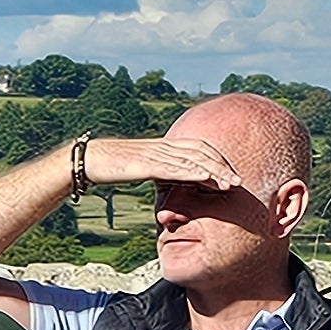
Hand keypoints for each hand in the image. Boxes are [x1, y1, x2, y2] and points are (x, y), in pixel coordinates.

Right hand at [85, 133, 252, 198]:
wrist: (92, 159)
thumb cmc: (115, 166)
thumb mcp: (144, 168)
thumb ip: (161, 171)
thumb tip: (174, 182)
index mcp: (166, 145)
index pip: (199, 148)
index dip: (218, 159)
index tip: (231, 173)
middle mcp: (165, 146)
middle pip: (201, 152)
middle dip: (222, 167)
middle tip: (239, 181)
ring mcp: (157, 154)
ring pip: (192, 160)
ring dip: (214, 172)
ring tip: (230, 184)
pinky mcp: (147, 164)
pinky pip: (174, 167)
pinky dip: (192, 172)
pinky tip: (206, 177)